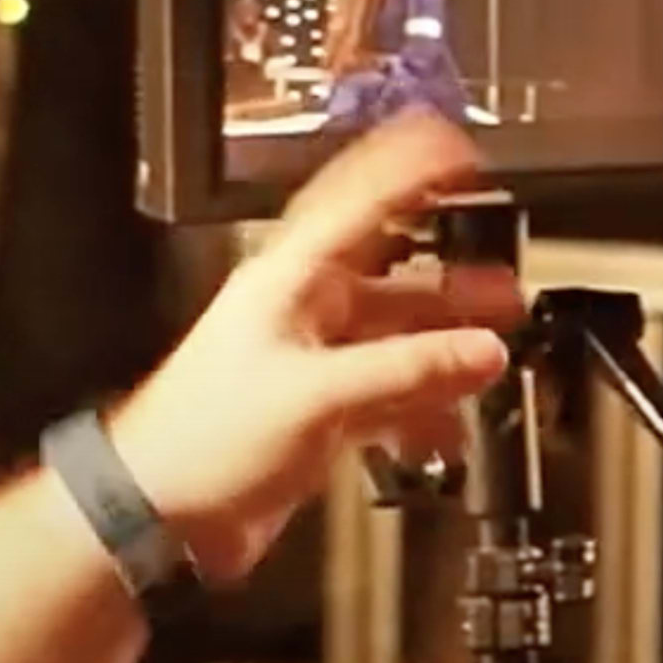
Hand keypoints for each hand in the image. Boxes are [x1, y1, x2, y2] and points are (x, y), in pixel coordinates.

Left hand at [105, 114, 517, 579]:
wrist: (159, 510)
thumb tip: (480, 350)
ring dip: (442, 347)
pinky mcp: (316, 410)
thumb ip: (409, 370)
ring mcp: (311, 361)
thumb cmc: (203, 436)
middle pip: (390, 276)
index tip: (460, 153)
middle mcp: (303, 311)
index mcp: (290, 280)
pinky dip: (419, 406)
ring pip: (393, 338)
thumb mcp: (319, 394)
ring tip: (493, 350)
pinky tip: (446, 425)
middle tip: (503, 282)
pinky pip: (385, 392)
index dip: (410, 170)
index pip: (360, 202)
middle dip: (451, 280)